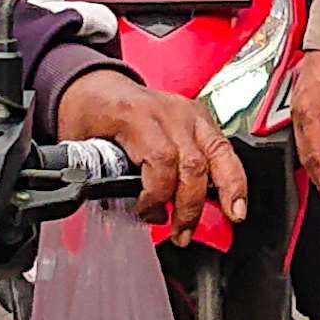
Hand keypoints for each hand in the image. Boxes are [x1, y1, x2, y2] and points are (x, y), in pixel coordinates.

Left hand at [55, 69, 243, 230]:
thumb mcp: (83, 144)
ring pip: (219, 153)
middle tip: (181, 232)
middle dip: (190, 206)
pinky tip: (236, 200)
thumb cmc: (91, 113)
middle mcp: (168, 112)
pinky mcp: (201, 118)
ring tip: (231, 218)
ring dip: (228, 191)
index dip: (157, 195)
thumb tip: (115, 213)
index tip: (146, 213)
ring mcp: (188, 112)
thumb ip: (98, 177)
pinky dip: (234, 176)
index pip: (161, 159)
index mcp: (135, 115)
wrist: (99, 87)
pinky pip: (224, 148)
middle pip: (193, 163)